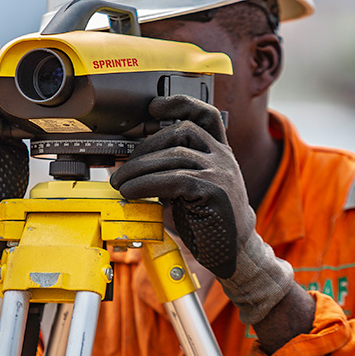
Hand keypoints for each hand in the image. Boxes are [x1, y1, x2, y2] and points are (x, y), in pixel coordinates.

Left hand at [108, 95, 248, 276]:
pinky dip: (146, 184)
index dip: (181, 104)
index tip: (155, 107)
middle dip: (146, 146)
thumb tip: (130, 166)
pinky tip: (132, 193)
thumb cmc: (209, 221)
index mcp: (219, 153)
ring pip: (174, 156)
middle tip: (123, 167)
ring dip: (139, 169)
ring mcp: (221, 172)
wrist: (234, 252)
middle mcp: (223, 158)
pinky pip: (174, 179)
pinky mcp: (214, 190)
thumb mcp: (189, 190)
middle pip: (182, 131)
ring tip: (120, 183)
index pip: (206, 115)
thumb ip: (170, 173)